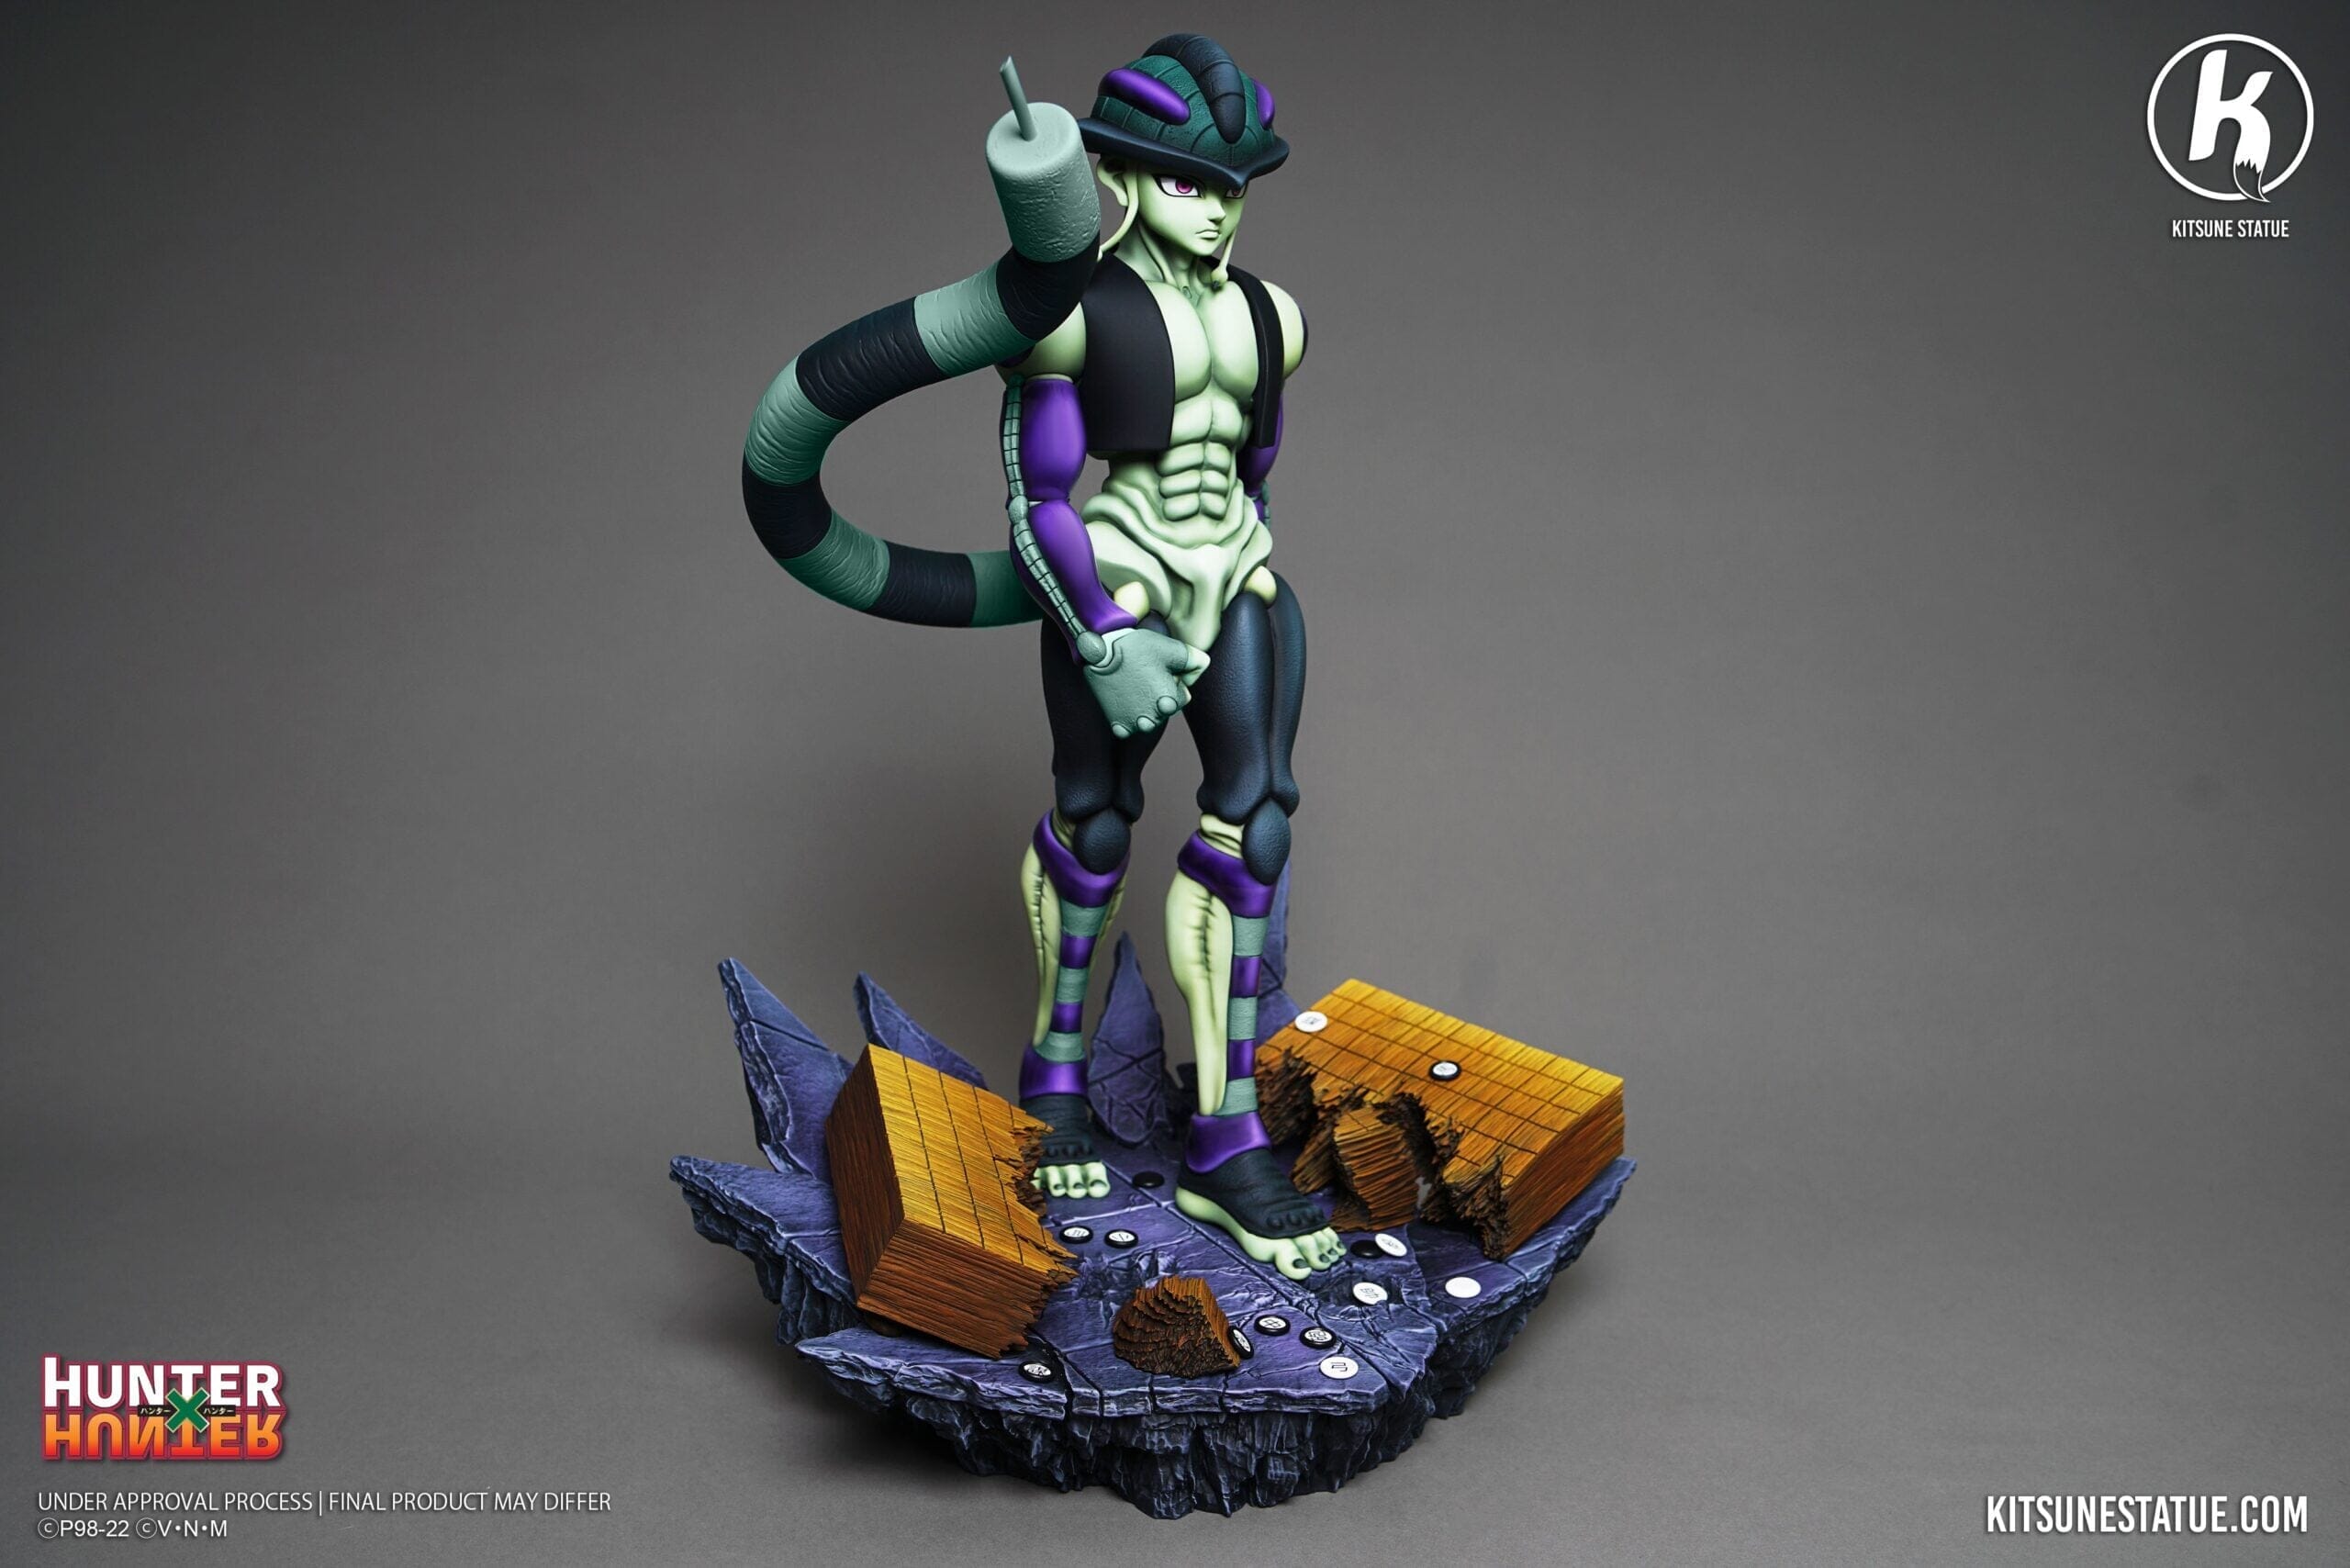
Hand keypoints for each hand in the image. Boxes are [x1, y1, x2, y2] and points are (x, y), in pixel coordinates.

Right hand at [1078, 626, 1208, 736]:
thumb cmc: (1138, 648)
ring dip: (1146, 711)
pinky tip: (1124, 705)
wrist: (1101, 650)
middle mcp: (1153, 716)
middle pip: (1165, 712)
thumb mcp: (1173, 648)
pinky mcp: (1116, 722)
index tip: (1163, 671)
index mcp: (1169, 701)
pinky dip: (1127, 721)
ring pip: (1148, 723)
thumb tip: (1203, 667)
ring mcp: (1133, 721)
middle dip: (1161, 697)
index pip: (1181, 699)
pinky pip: (1126, 730)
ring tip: (1137, 691)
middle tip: (1147, 678)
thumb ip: (1195, 660)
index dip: (1174, 683)